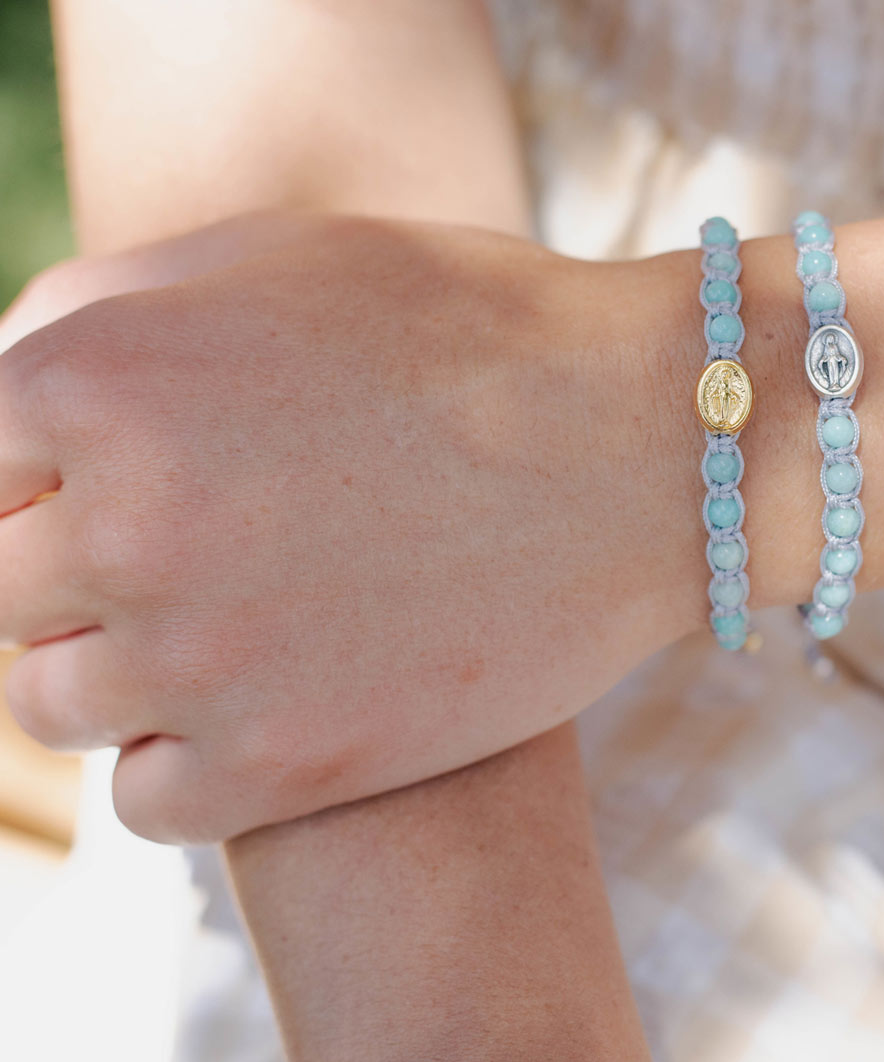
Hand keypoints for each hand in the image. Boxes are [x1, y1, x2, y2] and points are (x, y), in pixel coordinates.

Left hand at [0, 212, 697, 842]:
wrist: (642, 445)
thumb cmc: (467, 333)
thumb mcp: (272, 262)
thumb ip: (96, 312)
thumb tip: (1, 392)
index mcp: (96, 379)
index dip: (37, 473)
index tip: (108, 484)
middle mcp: (124, 524)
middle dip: (68, 567)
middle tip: (184, 547)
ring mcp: (201, 662)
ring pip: (52, 702)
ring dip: (116, 665)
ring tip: (222, 622)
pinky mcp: (284, 768)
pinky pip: (142, 800)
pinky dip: (177, 758)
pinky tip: (257, 701)